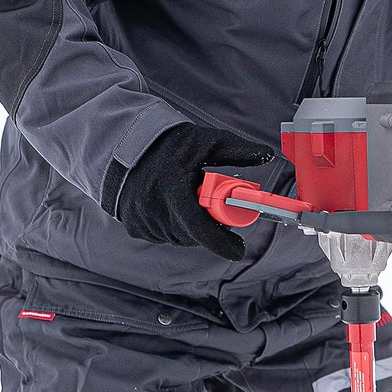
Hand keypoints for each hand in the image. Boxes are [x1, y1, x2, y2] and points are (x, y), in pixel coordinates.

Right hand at [113, 123, 274, 259]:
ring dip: (191, 226)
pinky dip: (174, 226)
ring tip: (189, 200)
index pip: (200, 228)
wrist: (124, 146)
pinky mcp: (134, 228)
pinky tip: (172, 206)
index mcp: (171, 189)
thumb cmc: (169, 143)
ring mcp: (142, 222)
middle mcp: (153, 210)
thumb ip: (237, 151)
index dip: (222, 243)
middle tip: (214, 208)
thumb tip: (267, 155)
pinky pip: (164, 236)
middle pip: (194, 235)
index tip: (238, 249)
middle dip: (210, 226)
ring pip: (180, 238)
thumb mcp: (206, 142)